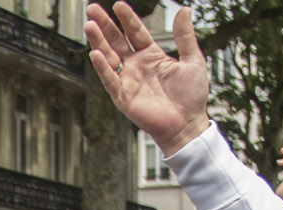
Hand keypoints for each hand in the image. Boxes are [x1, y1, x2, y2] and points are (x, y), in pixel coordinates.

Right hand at [84, 3, 211, 155]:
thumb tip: (184, 10)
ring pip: (109, 57)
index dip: (127, 19)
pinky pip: (110, 79)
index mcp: (152, 56)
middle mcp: (137, 66)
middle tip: (92, 9)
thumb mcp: (193, 60)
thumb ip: (185, 36)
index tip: (118, 5)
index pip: (135, 32)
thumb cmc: (192, 97)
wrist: (188, 125)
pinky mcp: (123, 96)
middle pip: (116, 41)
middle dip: (105, 25)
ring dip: (98, 41)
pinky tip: (95, 53)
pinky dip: (102, 67)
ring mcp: (128, 80)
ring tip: (90, 26)